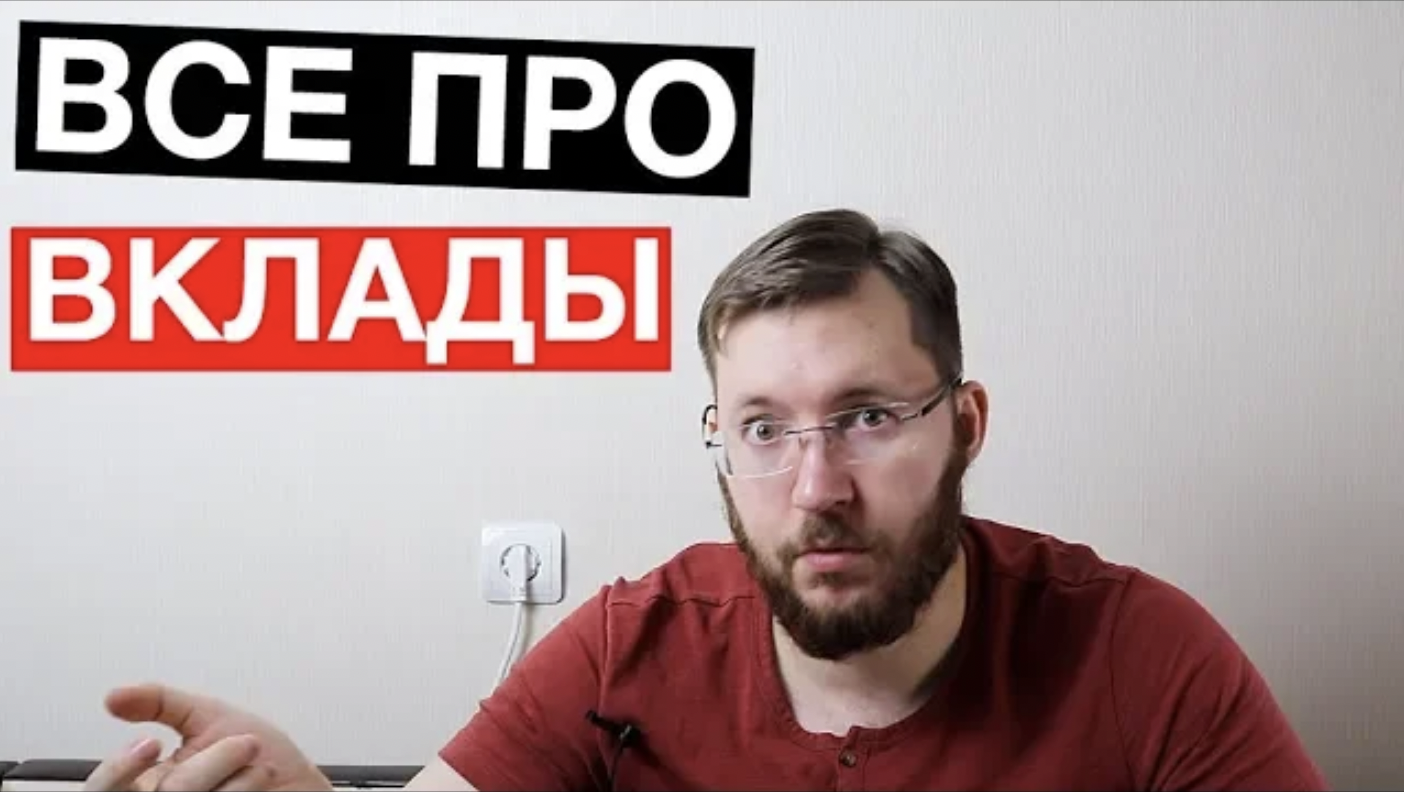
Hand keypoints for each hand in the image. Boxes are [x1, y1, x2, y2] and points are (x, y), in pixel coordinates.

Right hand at [83, 682, 333, 791]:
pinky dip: (247, 787)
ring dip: (236, 770)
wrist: (303, 786)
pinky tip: (261, 781)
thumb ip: (161, 702)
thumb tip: (114, 697)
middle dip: (205, 767)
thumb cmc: (261, 757)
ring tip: (257, 760)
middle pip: (166, 791)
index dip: (118, 769)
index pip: (103, 788)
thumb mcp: (209, 717)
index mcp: (149, 784)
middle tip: (241, 745)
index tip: (150, 744)